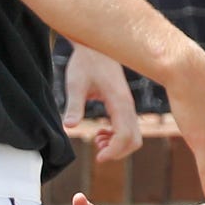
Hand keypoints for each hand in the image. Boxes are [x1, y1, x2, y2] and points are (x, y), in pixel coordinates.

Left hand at [60, 44, 143, 161]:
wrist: (95, 46)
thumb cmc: (86, 62)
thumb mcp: (75, 84)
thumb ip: (74, 106)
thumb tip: (70, 126)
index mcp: (119, 101)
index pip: (125, 135)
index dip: (114, 151)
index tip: (98, 157)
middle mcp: (128, 105)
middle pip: (134, 140)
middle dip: (118, 152)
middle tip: (98, 152)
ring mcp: (128, 104)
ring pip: (133, 135)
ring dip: (118, 145)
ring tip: (97, 139)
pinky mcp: (125, 103)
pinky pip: (129, 127)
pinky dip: (118, 136)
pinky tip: (102, 132)